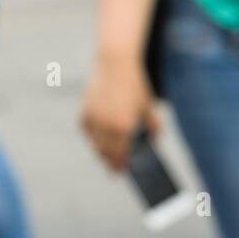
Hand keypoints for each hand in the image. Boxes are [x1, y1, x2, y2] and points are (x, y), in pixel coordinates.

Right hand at [80, 54, 160, 171]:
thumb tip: (154, 142)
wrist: (115, 64)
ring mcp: (93, 117)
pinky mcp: (84, 110)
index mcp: (124, 126)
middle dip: (109, 162)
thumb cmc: (135, 86)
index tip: (120, 173)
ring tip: (106, 155)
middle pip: (105, 152)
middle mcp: (106, 125)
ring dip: (100, 151)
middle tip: (112, 169)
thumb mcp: (149, 107)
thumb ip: (153, 127)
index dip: (120, 165)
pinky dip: (92, 137)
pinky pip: (87, 131)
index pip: (120, 154)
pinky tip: (98, 140)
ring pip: (94, 143)